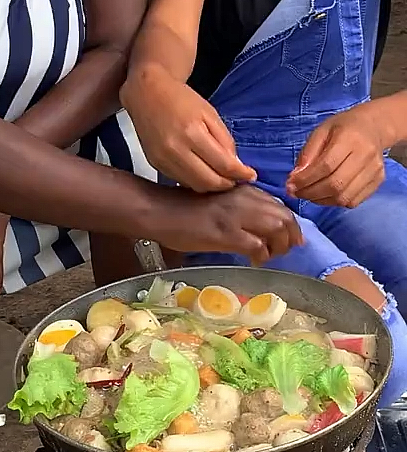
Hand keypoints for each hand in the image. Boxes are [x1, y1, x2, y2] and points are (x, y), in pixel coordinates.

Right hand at [122, 71, 255, 191]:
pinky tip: (202, 172)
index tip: (250, 175)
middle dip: (227, 184)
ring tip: (221, 176)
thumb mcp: (210, 114)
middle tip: (236, 178)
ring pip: (194, 186)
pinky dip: (195, 180)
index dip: (240, 173)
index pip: (223, 164)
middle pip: (209, 182)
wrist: (147, 94)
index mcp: (192, 133)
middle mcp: (175, 150)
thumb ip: (225, 140)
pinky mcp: (155, 165)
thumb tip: (236, 166)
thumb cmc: (180, 99)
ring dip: (211, 185)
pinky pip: (181, 181)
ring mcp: (163, 160)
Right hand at [159, 184, 302, 265]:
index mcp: (244, 190)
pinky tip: (253, 261)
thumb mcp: (222, 202)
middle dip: (289, 238)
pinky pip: (257, 246)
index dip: (290, 226)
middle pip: (284, 218)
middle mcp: (245, 199)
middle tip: (281, 252)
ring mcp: (236, 216)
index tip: (291, 240)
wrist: (161, 211)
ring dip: (277, 247)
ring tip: (266, 256)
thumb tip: (265, 227)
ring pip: (276, 230)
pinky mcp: (226, 233)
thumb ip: (244, 208)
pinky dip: (261, 256)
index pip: (280, 206)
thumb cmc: (187, 208)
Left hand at [286, 103, 386, 207]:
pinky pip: (353, 201)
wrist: (373, 127)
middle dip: (311, 193)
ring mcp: (375, 170)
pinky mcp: (378, 181)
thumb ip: (307, 154)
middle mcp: (366, 155)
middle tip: (296, 193)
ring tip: (308, 194)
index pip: (326, 165)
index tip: (290, 185)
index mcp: (350, 138)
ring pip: (344, 197)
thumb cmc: (343, 128)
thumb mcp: (320, 131)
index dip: (306, 179)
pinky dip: (335, 203)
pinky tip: (324, 195)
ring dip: (321, 200)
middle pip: (336, 184)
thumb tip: (295, 179)